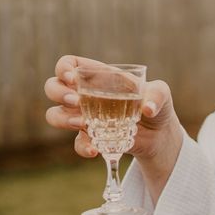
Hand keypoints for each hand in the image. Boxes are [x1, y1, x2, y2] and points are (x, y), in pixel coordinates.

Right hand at [44, 55, 182, 202]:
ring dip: (63, 119)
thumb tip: (148, 109)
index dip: (64, 68)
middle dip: (58, 93)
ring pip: (55, 114)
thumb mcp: (162, 93)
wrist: (160, 134)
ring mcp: (84, 116)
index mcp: (99, 76)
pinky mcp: (91, 137)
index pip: (69, 64)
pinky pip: (76, 143)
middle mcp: (85, 94)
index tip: (73, 79)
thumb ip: (157, 94)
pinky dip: (82, 146)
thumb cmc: (157, 104)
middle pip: (52, 87)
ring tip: (83, 124)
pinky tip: (95, 149)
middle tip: (77, 102)